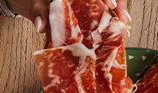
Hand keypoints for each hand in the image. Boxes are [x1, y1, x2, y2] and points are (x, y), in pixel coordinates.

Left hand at [5, 0, 130, 32]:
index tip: (111, 4)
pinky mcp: (88, 7)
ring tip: (125, 22)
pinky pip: (102, 9)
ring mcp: (85, 0)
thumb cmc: (33, 0)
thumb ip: (37, 12)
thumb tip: (41, 26)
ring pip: (106, 1)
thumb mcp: (33, 3)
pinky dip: (111, 17)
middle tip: (124, 17)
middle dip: (118, 3)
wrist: (32, 2)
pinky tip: (118, 25)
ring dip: (118, 9)